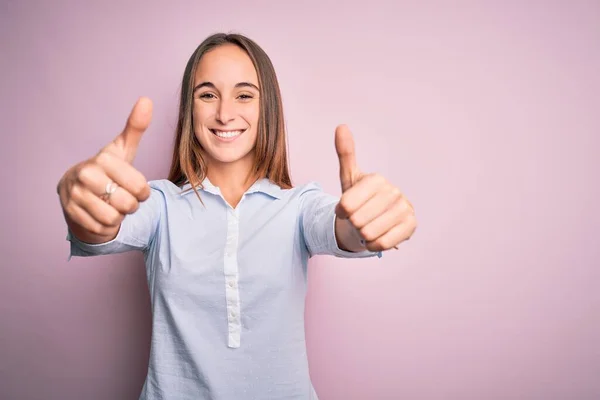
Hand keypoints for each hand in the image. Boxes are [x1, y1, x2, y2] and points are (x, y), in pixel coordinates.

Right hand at [57, 97, 152, 238]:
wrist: (76, 192)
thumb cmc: (107, 169)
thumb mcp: (122, 150)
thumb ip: (135, 127)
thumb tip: (147, 99)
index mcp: (102, 160)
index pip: (140, 187)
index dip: (143, 192)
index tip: (136, 188)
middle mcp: (84, 175)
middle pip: (127, 204)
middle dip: (130, 206)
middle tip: (122, 198)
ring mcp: (74, 196)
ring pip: (114, 219)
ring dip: (118, 217)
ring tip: (111, 205)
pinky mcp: (69, 215)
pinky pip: (101, 230)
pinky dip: (106, 227)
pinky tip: (99, 214)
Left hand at [334, 125, 416, 251]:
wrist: (374, 220)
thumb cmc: (359, 200)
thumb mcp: (349, 179)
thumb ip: (345, 154)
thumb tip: (341, 126)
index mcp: (377, 179)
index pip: (346, 206)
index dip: (340, 212)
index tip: (345, 209)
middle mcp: (394, 191)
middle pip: (357, 221)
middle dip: (353, 225)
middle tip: (359, 220)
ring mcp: (405, 208)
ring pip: (369, 234)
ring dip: (363, 236)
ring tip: (367, 227)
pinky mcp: (411, 226)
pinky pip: (383, 244)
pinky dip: (374, 246)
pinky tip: (375, 239)